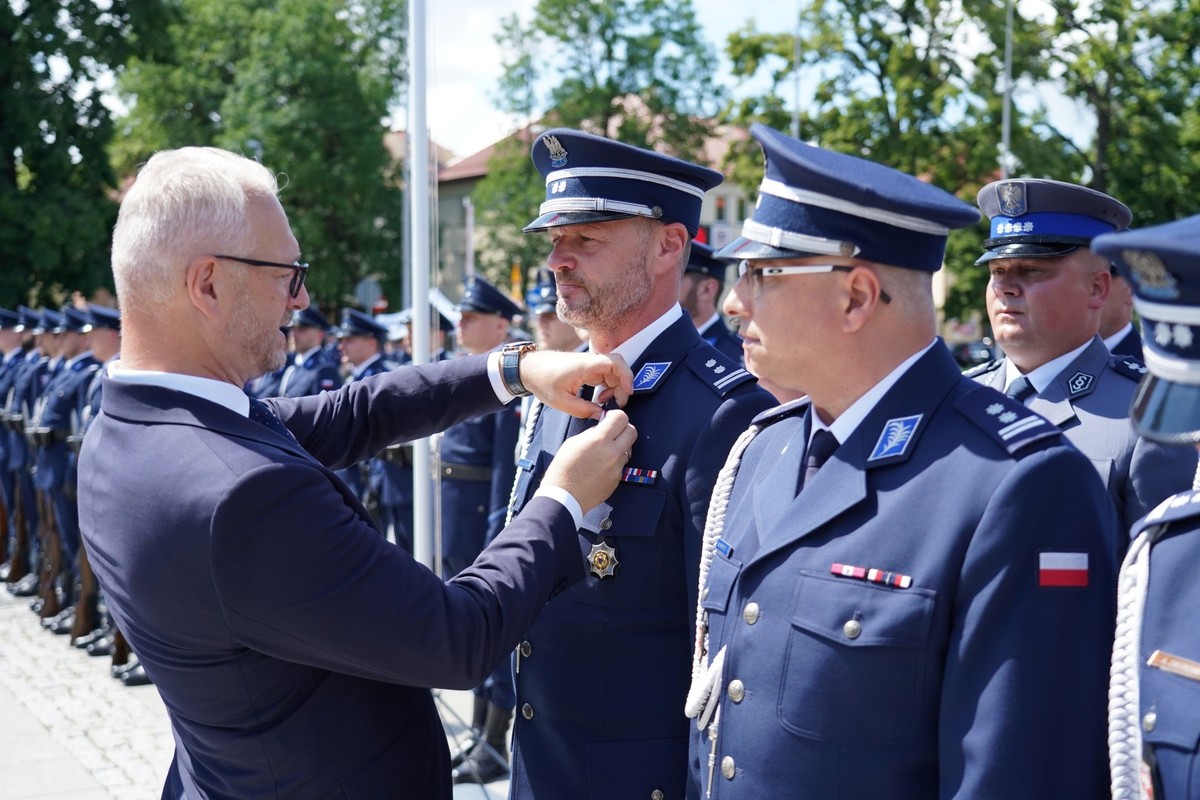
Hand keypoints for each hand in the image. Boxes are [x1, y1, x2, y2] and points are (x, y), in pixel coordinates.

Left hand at [518, 350, 633, 419]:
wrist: (530, 369)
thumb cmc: (543, 381)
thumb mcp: (561, 402)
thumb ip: (583, 410)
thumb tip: (602, 416)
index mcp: (585, 366)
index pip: (615, 363)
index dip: (626, 376)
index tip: (628, 392)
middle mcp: (590, 362)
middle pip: (618, 368)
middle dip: (622, 386)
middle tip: (617, 404)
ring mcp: (589, 364)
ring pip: (613, 372)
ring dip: (615, 387)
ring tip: (604, 402)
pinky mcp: (587, 369)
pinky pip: (605, 375)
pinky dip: (607, 386)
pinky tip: (599, 397)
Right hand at [542, 410, 636, 513]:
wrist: (564, 497)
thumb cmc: (563, 469)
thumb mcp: (573, 442)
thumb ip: (591, 432)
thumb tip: (602, 427)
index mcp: (599, 440)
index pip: (621, 418)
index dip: (616, 416)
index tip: (611, 419)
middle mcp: (612, 453)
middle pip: (632, 432)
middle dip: (624, 429)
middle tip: (613, 433)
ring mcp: (617, 467)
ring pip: (627, 450)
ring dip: (619, 447)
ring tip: (603, 453)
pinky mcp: (617, 479)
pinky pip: (621, 465)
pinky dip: (614, 463)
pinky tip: (600, 468)